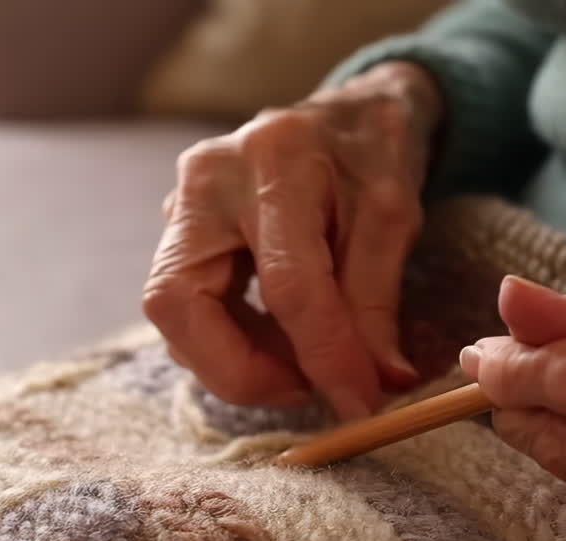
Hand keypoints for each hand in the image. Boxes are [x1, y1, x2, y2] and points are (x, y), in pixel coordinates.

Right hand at [142, 62, 442, 420]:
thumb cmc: (371, 156)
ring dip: (234, 359)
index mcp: (274, 163)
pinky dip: (229, 341)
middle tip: (302, 390)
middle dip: (235, 369)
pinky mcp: (177, 232)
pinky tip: (278, 340)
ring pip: (172, 312)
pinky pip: (186, 306)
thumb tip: (378, 386)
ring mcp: (179, 205)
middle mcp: (208, 180)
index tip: (358, 402)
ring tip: (302, 363)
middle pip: (178, 302)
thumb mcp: (393, 219)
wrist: (345, 113)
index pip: (286, 283)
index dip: (322, 355)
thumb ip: (377, 303)